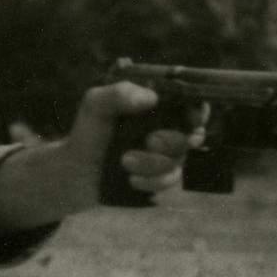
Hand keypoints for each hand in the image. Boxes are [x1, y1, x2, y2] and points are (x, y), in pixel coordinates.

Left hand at [65, 81, 206, 198]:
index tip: (193, 119)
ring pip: (177, 162)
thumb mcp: (97, 104)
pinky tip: (130, 179)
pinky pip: (169, 183)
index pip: (194, 106)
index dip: (200, 112)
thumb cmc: (89, 133)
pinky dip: (150, 181)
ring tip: (124, 161)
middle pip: (191, 136)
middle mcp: (169, 134)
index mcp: (159, 110)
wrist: (76, 172)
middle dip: (172, 140)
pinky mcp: (160, 182)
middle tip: (150, 140)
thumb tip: (152, 98)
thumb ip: (120, 93)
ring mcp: (167, 160)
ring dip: (152, 163)